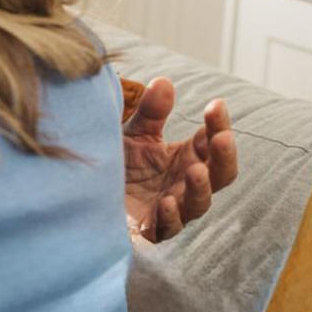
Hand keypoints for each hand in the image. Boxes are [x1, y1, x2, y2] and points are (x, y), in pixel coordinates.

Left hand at [122, 77, 237, 241]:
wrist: (88, 193)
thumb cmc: (120, 163)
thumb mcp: (135, 133)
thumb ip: (151, 112)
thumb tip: (164, 82)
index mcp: (188, 158)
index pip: (214, 141)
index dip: (218, 124)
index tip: (216, 105)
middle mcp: (186, 183)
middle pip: (220, 174)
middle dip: (224, 156)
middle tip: (222, 137)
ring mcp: (172, 208)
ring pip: (199, 203)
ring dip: (200, 187)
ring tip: (196, 170)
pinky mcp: (150, 229)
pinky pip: (167, 228)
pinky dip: (170, 216)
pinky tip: (166, 202)